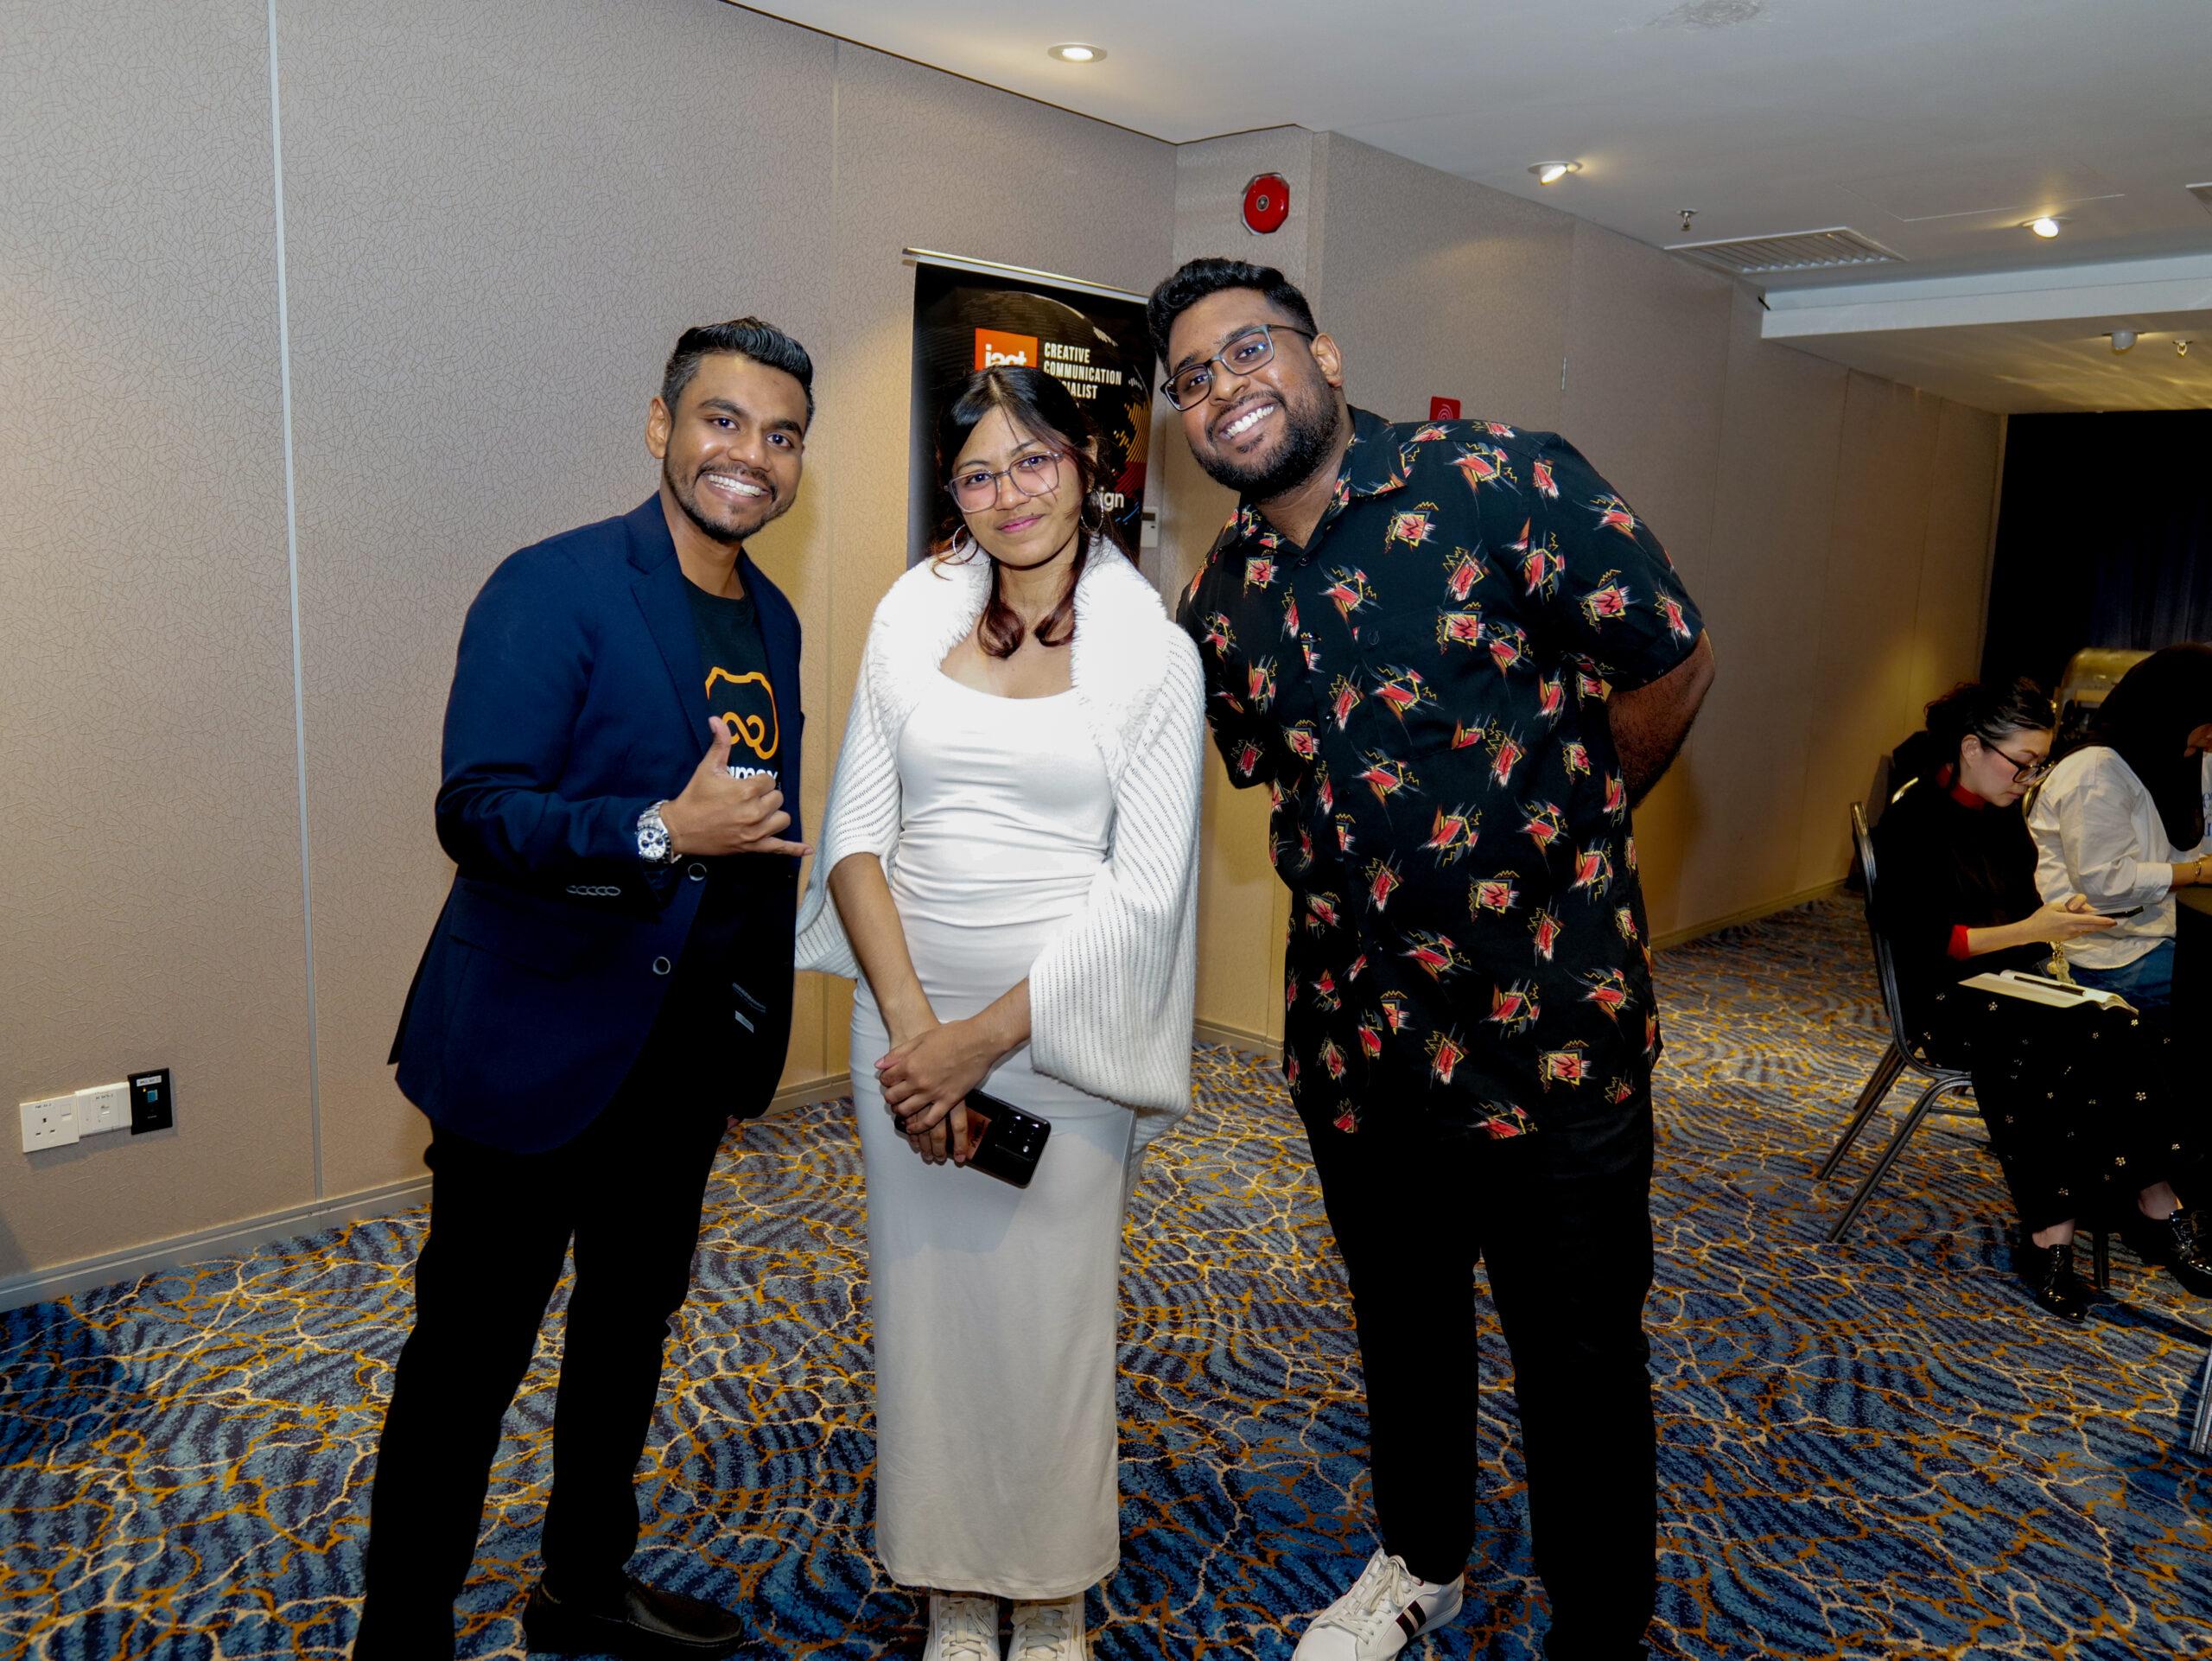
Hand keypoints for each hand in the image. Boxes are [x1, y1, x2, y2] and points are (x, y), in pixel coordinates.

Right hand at [661, 719, 810, 857]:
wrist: (680, 828)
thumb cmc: (695, 797)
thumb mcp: (707, 768)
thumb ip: (720, 744)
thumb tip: (718, 720)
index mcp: (746, 790)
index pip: (770, 780)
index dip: (759, 781)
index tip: (746, 784)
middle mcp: (754, 812)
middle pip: (778, 798)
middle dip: (766, 796)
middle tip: (749, 798)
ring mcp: (755, 832)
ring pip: (783, 819)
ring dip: (774, 815)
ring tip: (760, 812)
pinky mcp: (753, 847)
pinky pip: (779, 848)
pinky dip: (793, 849)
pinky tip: (807, 850)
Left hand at [879, 1018, 998, 1165]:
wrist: (978, 1041)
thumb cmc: (951, 1035)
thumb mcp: (921, 1039)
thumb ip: (898, 1053)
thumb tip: (879, 1064)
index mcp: (909, 1065)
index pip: (886, 1079)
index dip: (885, 1079)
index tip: (889, 1079)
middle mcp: (918, 1082)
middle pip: (893, 1096)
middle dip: (890, 1096)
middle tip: (893, 1094)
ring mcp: (933, 1093)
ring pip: (907, 1110)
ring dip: (900, 1110)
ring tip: (900, 1108)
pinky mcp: (949, 1101)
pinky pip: (930, 1120)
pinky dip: (919, 1127)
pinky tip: (913, 1128)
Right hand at [2032, 894, 2116, 943]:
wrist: (2030, 932)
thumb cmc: (2040, 917)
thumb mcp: (2053, 906)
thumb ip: (2067, 907)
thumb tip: (2077, 911)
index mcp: (2069, 920)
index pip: (2090, 920)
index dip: (2103, 920)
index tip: (2113, 920)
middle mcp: (2073, 929)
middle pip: (2092, 927)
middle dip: (2104, 925)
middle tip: (2114, 923)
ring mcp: (2070, 935)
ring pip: (2087, 930)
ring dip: (2094, 926)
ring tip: (2101, 923)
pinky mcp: (2067, 939)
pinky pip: (2080, 933)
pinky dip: (2086, 929)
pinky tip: (2086, 926)